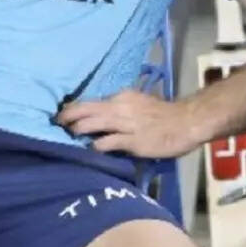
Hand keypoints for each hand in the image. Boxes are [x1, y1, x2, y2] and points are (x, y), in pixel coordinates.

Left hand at [56, 89, 200, 157]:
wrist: (188, 122)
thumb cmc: (165, 115)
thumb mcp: (140, 105)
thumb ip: (122, 109)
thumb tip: (103, 119)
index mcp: (122, 97)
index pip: (92, 100)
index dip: (75, 108)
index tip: (63, 115)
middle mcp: (121, 107)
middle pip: (87, 109)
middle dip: (69, 116)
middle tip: (57, 124)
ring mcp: (126, 124)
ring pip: (94, 123)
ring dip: (78, 129)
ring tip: (68, 135)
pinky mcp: (133, 140)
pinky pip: (109, 142)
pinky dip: (97, 145)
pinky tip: (91, 149)